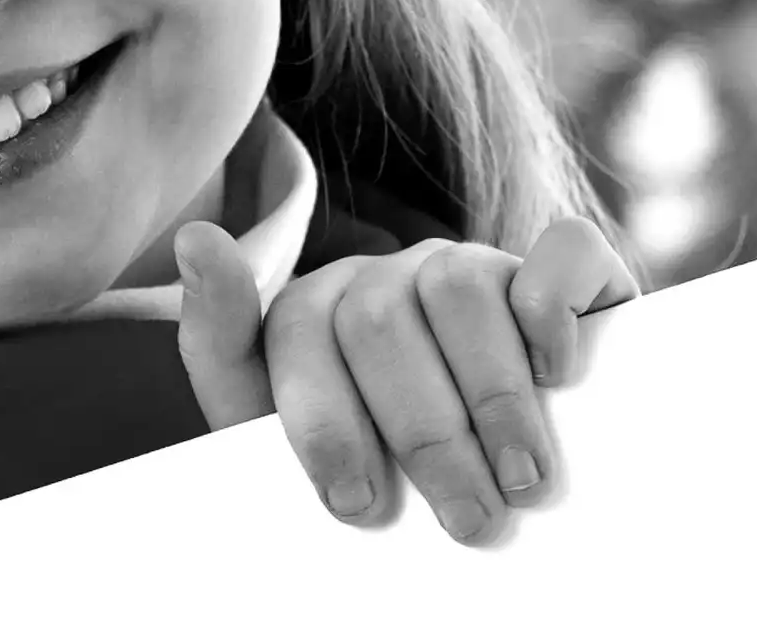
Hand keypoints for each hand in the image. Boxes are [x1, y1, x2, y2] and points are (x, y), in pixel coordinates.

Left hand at [178, 217, 637, 544]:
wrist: (487, 470)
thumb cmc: (373, 455)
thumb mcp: (277, 421)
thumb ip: (222, 345)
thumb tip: (196, 236)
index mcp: (315, 311)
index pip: (296, 331)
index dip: (325, 421)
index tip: (355, 504)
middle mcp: (388, 276)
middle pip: (380, 322)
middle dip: (424, 435)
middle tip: (466, 520)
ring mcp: (471, 263)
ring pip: (460, 287)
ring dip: (492, 396)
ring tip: (519, 480)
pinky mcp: (558, 267)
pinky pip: (560, 252)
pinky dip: (555, 310)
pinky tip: (557, 376)